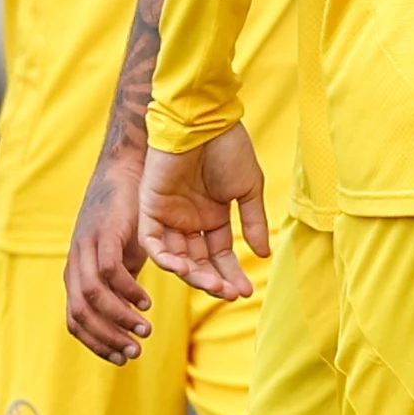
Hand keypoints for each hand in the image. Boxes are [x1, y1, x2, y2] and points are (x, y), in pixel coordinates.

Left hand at [62, 137, 153, 363]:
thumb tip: (128, 316)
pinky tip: (146, 301)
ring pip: (91, 296)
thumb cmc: (128, 219)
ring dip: (118, 318)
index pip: (76, 322)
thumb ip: (121, 287)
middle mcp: (75, 266)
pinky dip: (127, 291)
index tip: (124, 358)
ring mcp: (85, 249)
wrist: (128, 174)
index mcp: (77, 276)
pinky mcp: (102, 234)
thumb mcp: (124, 260)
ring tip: (144, 329)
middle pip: (81, 315)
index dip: (97, 344)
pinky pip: (108, 271)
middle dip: (107, 338)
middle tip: (135, 352)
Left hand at [140, 127, 265, 300]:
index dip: (231, 274)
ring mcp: (168, 214)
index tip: (247, 291)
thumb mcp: (248, 189)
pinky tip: (185, 269)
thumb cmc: (228, 148)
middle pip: (197, 262)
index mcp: (211, 215)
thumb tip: (263, 255)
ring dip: (193, 275)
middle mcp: (188, 219)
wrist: (205, 120)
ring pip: (175, 257)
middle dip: (213, 280)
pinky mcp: (150, 206)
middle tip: (231, 294)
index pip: (219, 255)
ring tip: (214, 286)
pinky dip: (166, 258)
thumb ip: (252, 223)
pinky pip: (152, 241)